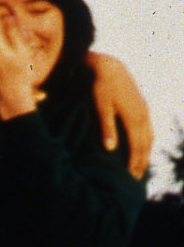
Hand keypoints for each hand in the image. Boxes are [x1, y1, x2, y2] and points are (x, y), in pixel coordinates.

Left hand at [87, 51, 152, 177]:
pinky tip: (141, 148)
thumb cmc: (98, 86)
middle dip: (141, 162)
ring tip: (139, 168)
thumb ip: (105, 126)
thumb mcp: (99, 105)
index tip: (129, 178)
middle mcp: (142, 115)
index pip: (137, 147)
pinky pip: (147, 129)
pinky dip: (145, 142)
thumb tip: (110, 149)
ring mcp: (144, 110)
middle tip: (135, 181)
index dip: (134, 163)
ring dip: (145, 154)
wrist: (106, 65)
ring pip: (148, 137)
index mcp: (133, 117)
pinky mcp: (141, 106)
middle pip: (145, 145)